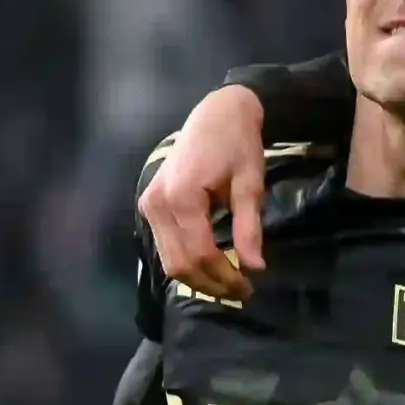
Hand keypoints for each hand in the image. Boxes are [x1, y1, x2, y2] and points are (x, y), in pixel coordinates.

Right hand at [138, 85, 269, 301]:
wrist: (216, 113)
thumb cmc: (237, 144)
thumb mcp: (250, 184)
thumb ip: (249, 227)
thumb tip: (255, 267)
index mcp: (182, 197)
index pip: (201, 253)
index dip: (225, 276)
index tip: (249, 287)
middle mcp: (158, 204)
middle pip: (180, 264)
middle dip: (210, 284)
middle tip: (240, 291)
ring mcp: (149, 205)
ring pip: (168, 261)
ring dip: (197, 278)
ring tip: (227, 282)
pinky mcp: (149, 205)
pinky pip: (165, 246)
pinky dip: (186, 262)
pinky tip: (209, 266)